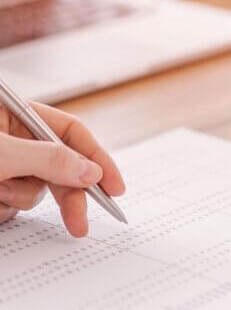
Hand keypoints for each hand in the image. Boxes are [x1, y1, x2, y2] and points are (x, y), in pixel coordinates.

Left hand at [0, 102, 124, 236]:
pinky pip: (15, 203)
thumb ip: (48, 159)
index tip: (114, 186)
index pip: (71, 132)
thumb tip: (92, 172)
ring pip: (37, 188)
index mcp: (16, 114)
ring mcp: (4, 164)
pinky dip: (4, 209)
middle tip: (78, 222)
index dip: (96, 157)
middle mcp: (14, 137)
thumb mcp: (2, 154)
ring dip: (21, 198)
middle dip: (67, 194)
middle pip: (60, 166)